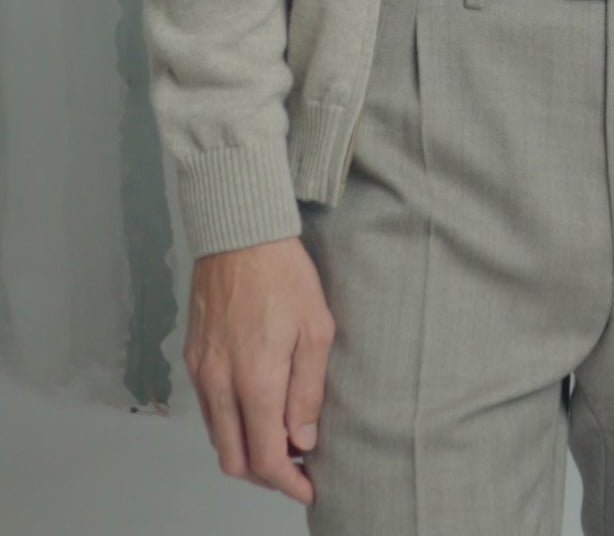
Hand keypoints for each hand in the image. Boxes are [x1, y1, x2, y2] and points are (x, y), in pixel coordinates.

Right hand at [183, 235, 335, 506]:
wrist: (239, 231)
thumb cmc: (283, 273)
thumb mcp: (315, 329)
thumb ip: (307, 391)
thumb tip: (303, 440)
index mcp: (254, 380)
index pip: (264, 458)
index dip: (287, 483)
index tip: (308, 487)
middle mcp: (219, 383)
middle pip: (234, 459)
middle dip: (265, 474)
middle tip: (295, 467)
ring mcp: (201, 371)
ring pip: (218, 436)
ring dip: (246, 448)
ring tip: (281, 435)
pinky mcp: (193, 356)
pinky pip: (208, 408)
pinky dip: (230, 422)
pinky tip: (256, 405)